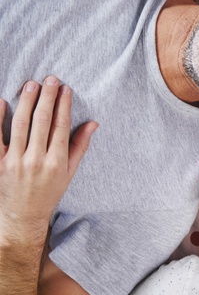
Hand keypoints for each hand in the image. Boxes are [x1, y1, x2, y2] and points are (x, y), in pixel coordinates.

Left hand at [0, 77, 96, 241]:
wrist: (23, 215)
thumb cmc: (49, 192)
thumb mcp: (69, 172)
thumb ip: (80, 146)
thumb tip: (93, 124)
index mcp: (57, 162)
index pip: (61, 126)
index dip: (63, 105)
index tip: (65, 88)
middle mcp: (36, 160)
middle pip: (42, 121)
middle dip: (46, 97)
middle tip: (49, 79)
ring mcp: (15, 161)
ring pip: (21, 124)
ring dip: (26, 101)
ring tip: (31, 84)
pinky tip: (1, 101)